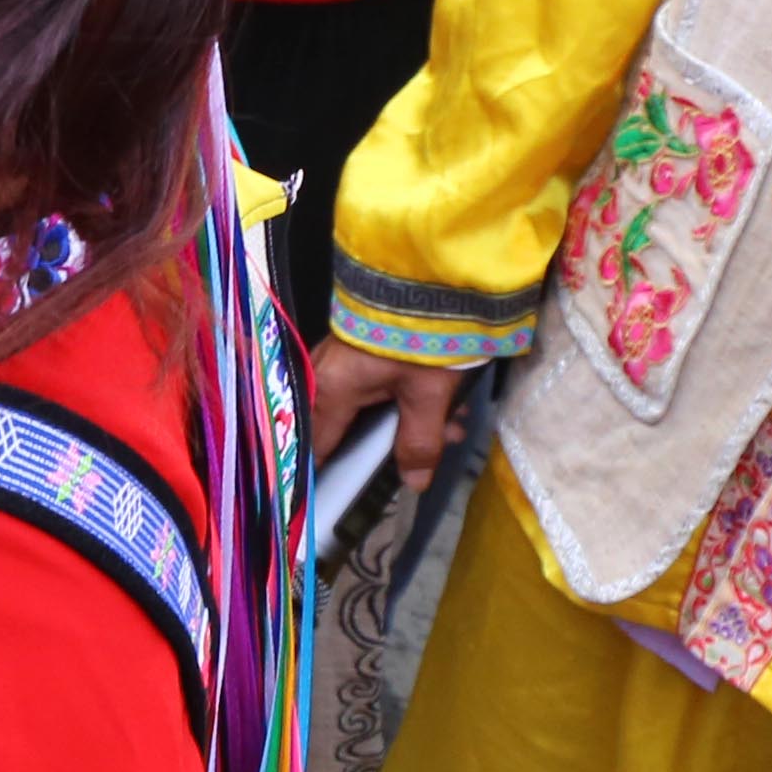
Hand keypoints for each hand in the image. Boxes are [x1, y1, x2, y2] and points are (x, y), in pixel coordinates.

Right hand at [307, 339, 470, 489]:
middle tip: (435, 449)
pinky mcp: (356, 346)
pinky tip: (445, 400)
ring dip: (406, 419)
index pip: (317, 447)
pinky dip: (403, 397)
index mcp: (331, 392)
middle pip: (348, 427)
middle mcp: (323, 376)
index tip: (341, 496)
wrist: (424, 275)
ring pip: (367, 406)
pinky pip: (373, 385)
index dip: (328, 475)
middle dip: (390, 444)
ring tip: (454, 422)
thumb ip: (419, 442)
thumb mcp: (428, 396)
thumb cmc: (419, 339)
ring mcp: (337, 358)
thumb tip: (413, 483)